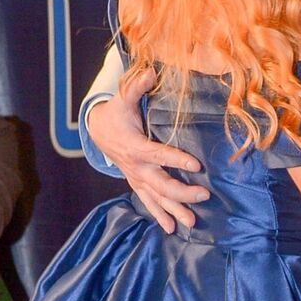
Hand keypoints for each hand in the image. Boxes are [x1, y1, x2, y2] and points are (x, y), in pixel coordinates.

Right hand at [87, 64, 208, 232]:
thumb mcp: (123, 98)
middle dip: (182, 192)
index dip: (176, 159)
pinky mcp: (137, 184)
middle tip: (204, 195)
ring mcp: (136, 178)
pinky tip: (174, 229)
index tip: (196, 164)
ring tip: (192, 222)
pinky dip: (160, 216)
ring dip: (174, 211)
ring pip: (156, 198)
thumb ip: (136, 86)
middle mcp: (136, 167)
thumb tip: (150, 71)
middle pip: (160, 183)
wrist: (97, 131)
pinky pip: (149, 203)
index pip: (158, 154)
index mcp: (136, 146)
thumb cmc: (116, 113)